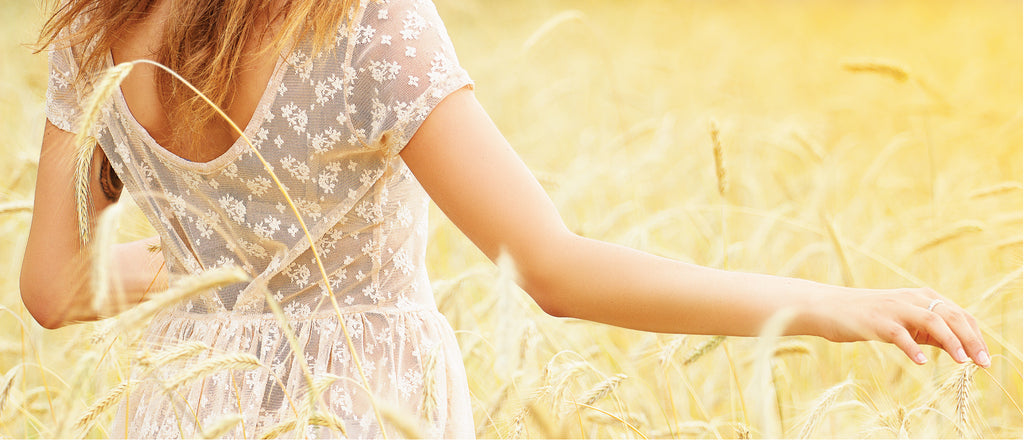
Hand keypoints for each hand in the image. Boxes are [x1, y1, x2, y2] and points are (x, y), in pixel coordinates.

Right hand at [812, 287, 989, 366]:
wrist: (827, 307)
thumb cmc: (866, 317)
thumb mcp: (902, 320)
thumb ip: (927, 330)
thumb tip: (958, 347)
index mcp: (920, 297)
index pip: (959, 314)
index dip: (976, 335)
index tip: (985, 358)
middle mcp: (911, 299)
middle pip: (951, 316)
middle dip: (971, 340)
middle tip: (983, 363)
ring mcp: (893, 308)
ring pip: (931, 320)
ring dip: (951, 340)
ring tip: (961, 361)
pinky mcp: (876, 321)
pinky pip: (899, 334)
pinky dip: (913, 347)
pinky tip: (921, 361)